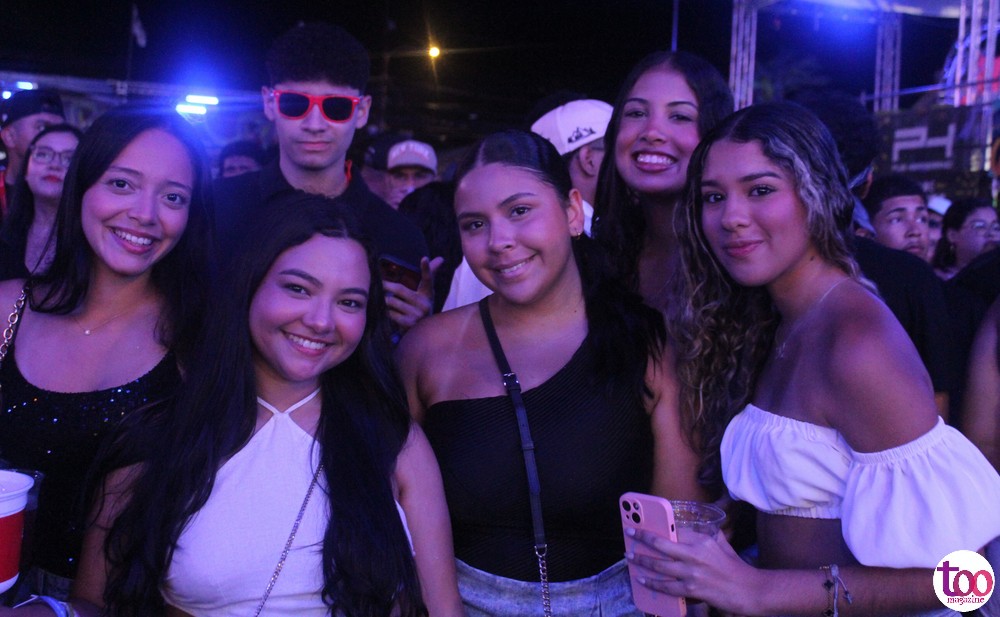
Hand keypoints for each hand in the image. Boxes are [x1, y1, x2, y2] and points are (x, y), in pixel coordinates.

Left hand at [384, 257, 443, 332]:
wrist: (421, 332)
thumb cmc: (420, 306)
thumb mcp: (426, 293)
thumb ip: (429, 275)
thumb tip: (441, 258)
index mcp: (428, 294)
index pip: (428, 279)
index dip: (427, 268)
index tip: (424, 258)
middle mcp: (425, 304)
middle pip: (400, 290)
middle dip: (387, 286)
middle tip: (379, 282)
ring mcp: (417, 315)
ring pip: (392, 302)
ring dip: (386, 301)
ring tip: (386, 302)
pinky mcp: (409, 323)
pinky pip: (391, 313)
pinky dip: (387, 312)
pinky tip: (390, 314)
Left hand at [625, 527, 761, 615]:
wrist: (749, 590)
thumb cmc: (734, 566)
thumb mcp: (721, 543)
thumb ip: (705, 535)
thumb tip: (687, 530)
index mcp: (702, 540)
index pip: (674, 530)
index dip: (658, 526)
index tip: (645, 523)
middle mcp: (695, 554)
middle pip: (662, 544)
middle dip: (642, 537)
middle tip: (630, 532)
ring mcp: (692, 573)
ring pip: (660, 566)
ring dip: (642, 561)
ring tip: (630, 557)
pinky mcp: (692, 589)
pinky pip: (666, 586)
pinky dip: (652, 583)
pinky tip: (643, 580)